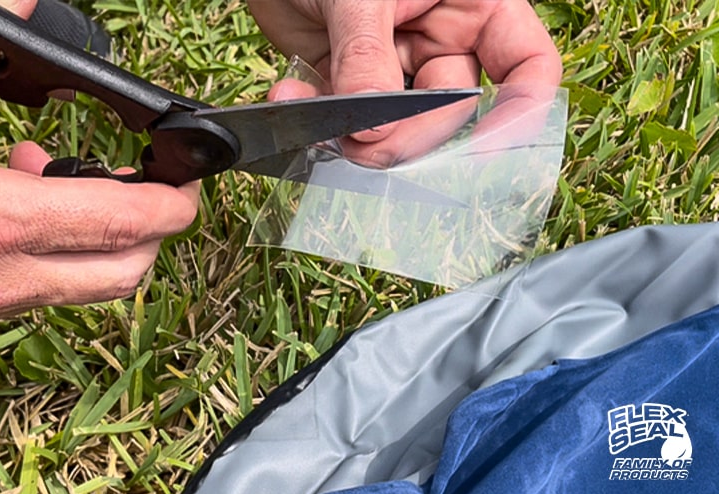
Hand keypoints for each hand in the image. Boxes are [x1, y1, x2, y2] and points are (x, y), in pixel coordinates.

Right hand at [0, 0, 199, 338]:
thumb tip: (16, 7)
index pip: (121, 225)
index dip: (171, 204)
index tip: (189, 183)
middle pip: (120, 275)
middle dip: (150, 232)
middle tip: (139, 182)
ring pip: (76, 291)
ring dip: (93, 240)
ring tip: (51, 173)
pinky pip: (25, 295)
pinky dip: (43, 254)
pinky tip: (1, 204)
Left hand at [249, 0, 562, 164]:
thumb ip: (368, 55)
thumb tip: (375, 129)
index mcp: (474, 5)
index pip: (527, 66)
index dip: (518, 113)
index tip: (485, 154)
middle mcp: (445, 38)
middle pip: (452, 112)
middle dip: (410, 136)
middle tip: (366, 145)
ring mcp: (399, 63)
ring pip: (398, 125)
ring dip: (358, 135)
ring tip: (321, 123)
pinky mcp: (354, 81)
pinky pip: (347, 116)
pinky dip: (319, 117)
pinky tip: (290, 95)